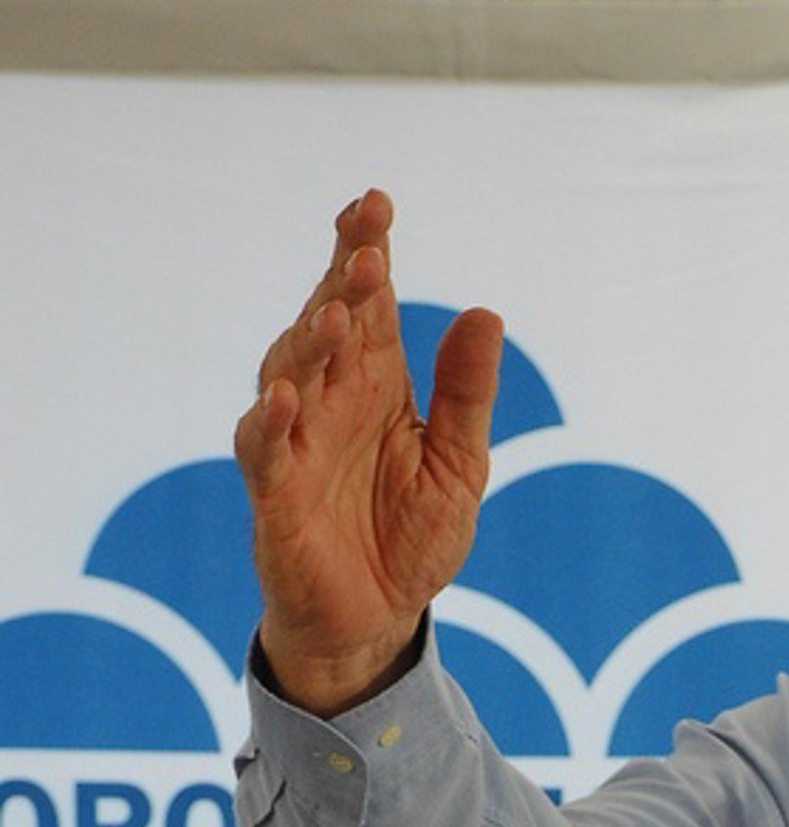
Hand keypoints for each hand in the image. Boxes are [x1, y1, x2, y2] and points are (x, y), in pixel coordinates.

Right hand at [234, 189, 501, 715]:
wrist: (377, 621)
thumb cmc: (411, 538)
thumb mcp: (460, 465)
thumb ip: (466, 394)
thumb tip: (486, 313)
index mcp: (376, 383)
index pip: (368, 304)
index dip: (366, 252)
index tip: (377, 205)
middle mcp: (330, 400)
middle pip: (327, 324)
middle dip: (342, 284)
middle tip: (368, 252)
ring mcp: (297, 443)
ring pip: (290, 374)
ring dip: (309, 342)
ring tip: (335, 314)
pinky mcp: (274, 496)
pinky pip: (263, 451)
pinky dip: (269, 423)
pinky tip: (284, 396)